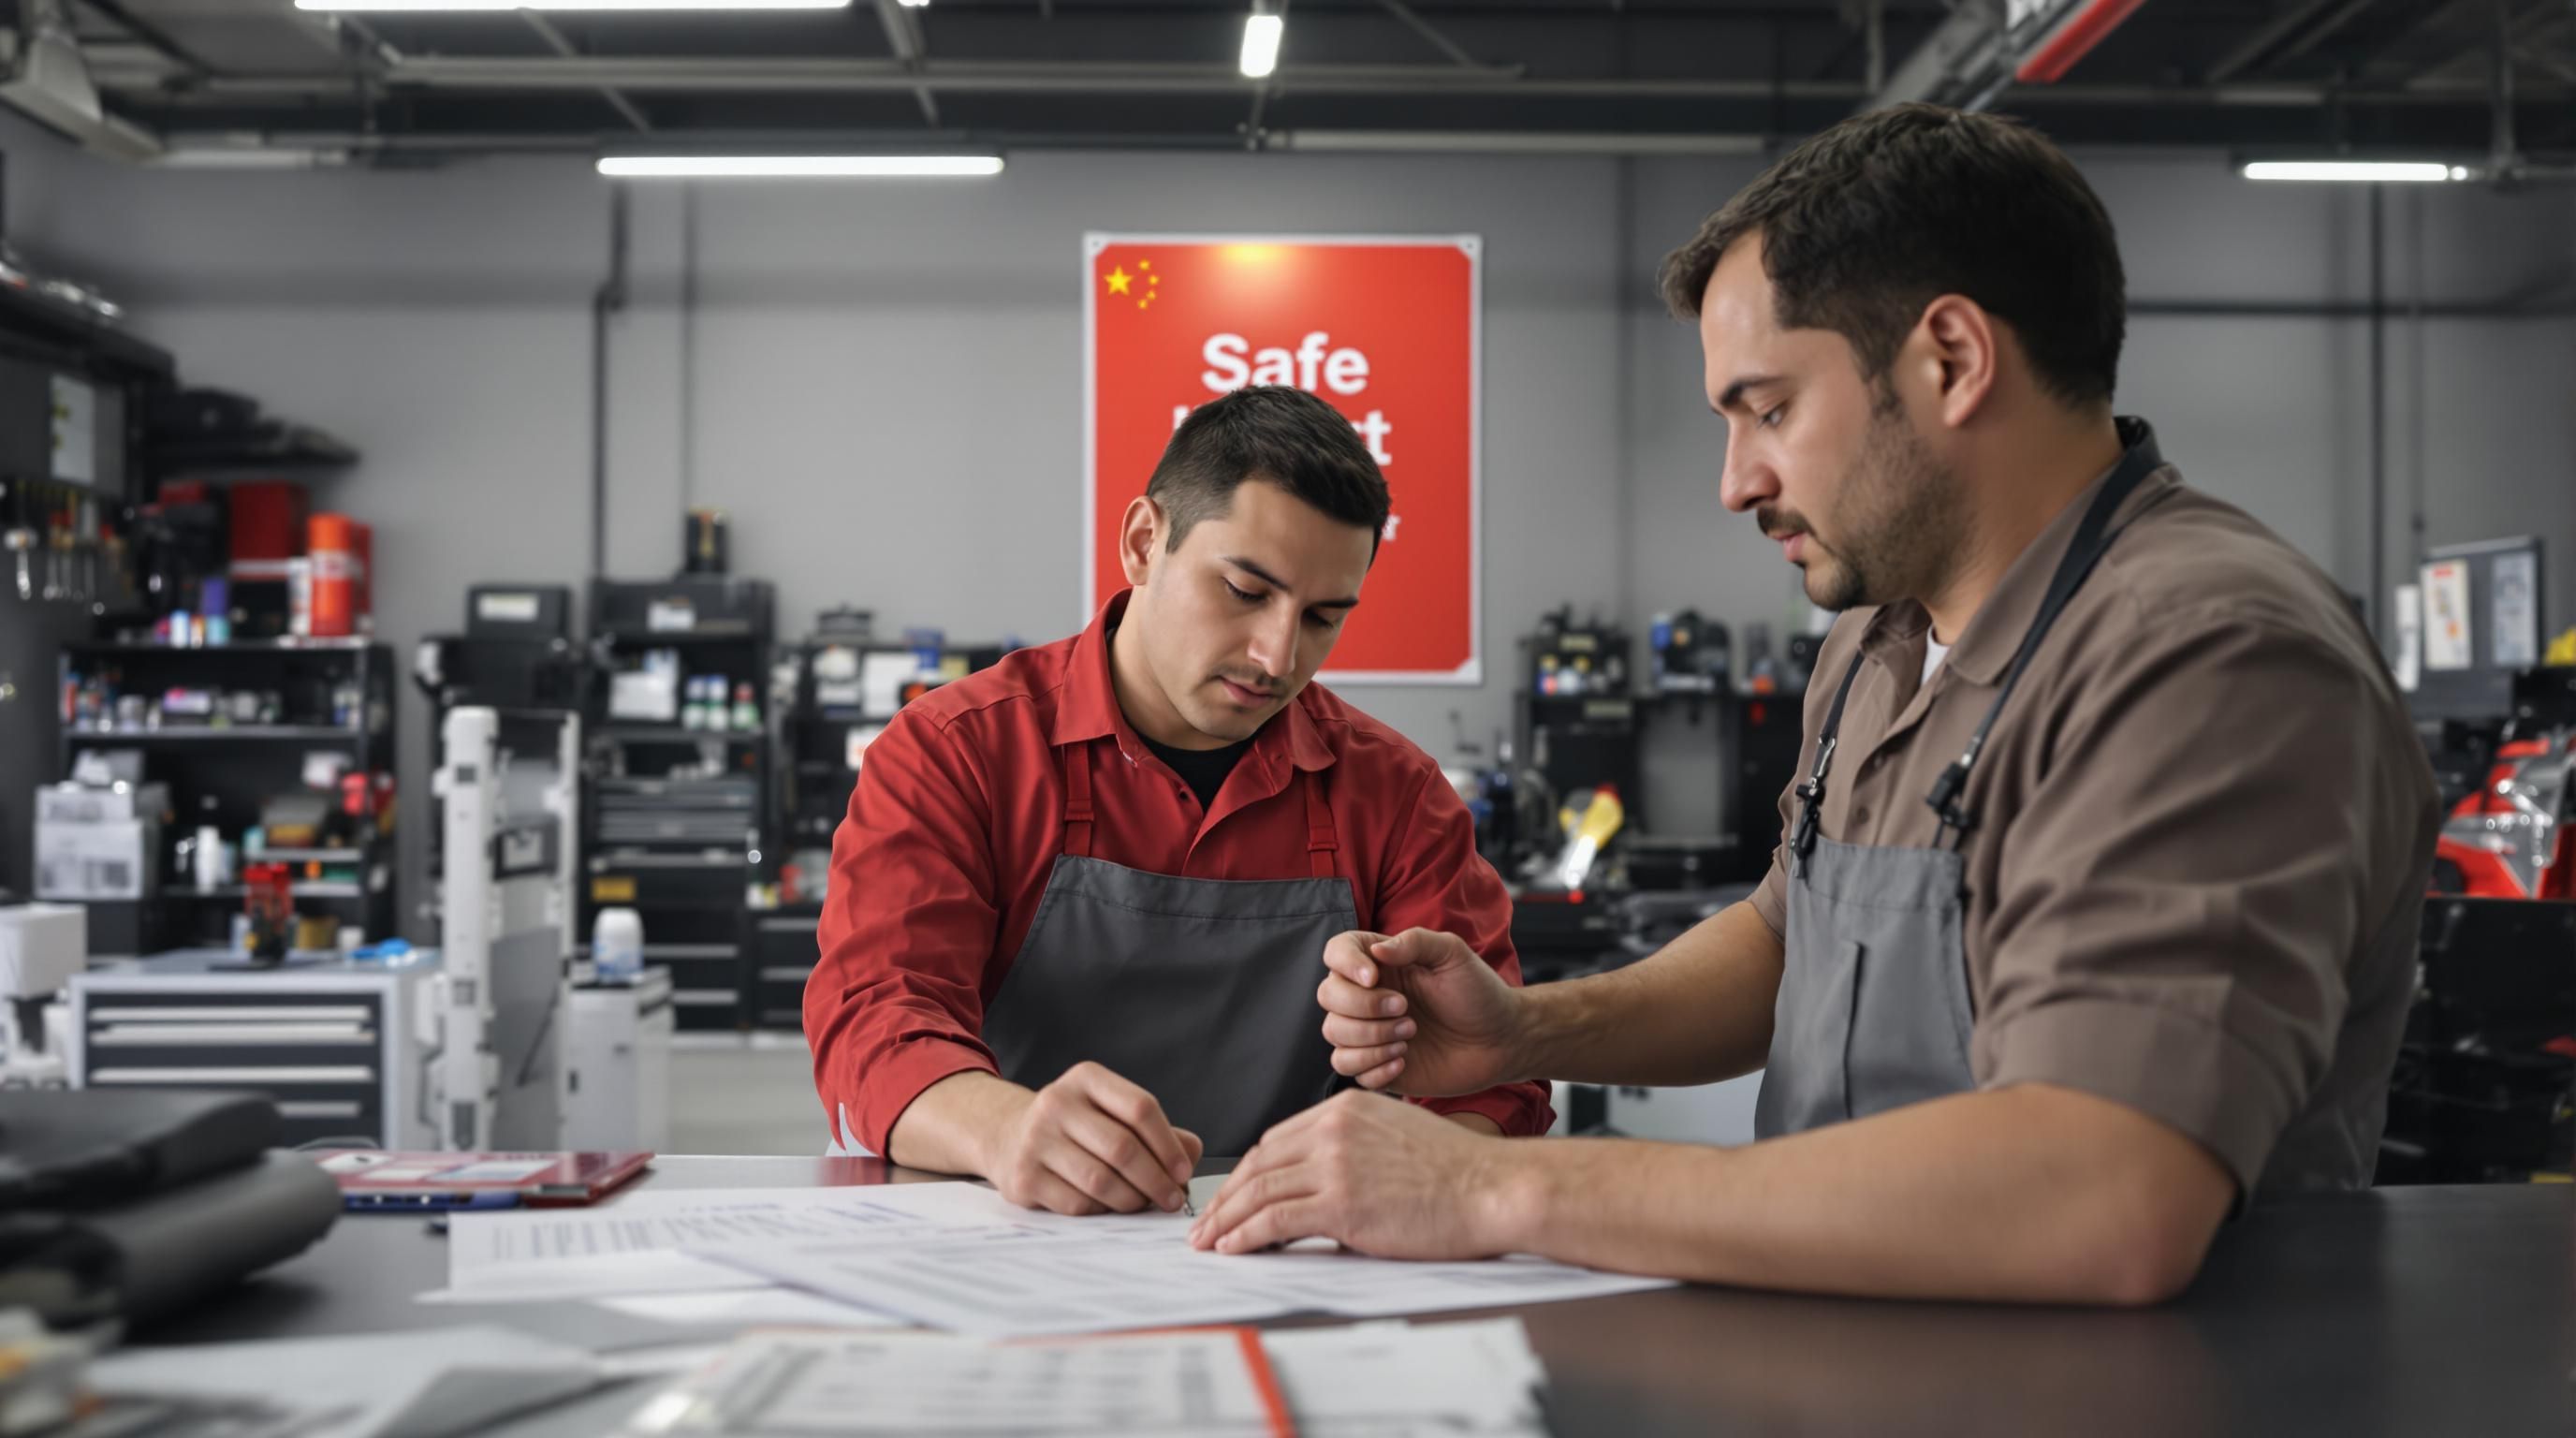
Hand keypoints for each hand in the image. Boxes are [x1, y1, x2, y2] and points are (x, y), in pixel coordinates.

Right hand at [982, 1062, 1204, 1215]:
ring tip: (1145, 1204)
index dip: (1168, 1144)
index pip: (1140, 1108)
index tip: (1184, 1171)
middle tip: (1172, 1199)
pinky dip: (1103, 1211)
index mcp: (1086, 1079)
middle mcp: (1057, 1103)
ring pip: (1101, 1181)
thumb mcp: (1111, 1112)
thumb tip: (1191, 1154)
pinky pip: (1077, 1204)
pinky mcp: (1024, 1178)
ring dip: (1133, 1200)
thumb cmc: (1075, 1127)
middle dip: (1156, 1180)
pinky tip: (1110, 1207)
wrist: (1008, 1136)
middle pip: (1122, 1148)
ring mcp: (1035, 1140)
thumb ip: (1155, 1130)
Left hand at [1187, 1090, 1521, 1259]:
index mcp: (1345, 1110)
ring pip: (1258, 1191)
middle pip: (1258, 1164)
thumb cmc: (1456, 1173)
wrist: (1492, 1189)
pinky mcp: (1341, 1202)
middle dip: (1225, 1198)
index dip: (1247, 1173)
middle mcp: (1333, 1129)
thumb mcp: (1393, 1140)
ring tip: (1207, 1242)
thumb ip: (1350, 1156)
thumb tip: (1318, 1196)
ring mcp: (1335, 1164)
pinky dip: (1246, 1236)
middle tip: (1204, 1223)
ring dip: (1224, 1221)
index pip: (1276, 1141)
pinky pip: (1275, 1220)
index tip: (1231, 1196)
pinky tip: (1233, 1249)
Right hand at [1318, 928, 1524, 1096]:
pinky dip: (1372, 1066)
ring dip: (1369, 1037)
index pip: (1335, 953)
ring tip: (1409, 1035)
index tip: (1374, 977)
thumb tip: (1375, 950)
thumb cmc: (1479, 993)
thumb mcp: (1453, 954)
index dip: (1345, 964)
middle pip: (1327, 996)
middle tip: (1406, 1010)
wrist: (1501, 1040)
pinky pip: (1347, 1067)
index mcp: (1381, 964)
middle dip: (1363, 1006)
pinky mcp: (1376, 1065)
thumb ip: (1414, 942)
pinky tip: (1404, 1061)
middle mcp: (1368, 996)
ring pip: (1333, 1033)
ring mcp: (1370, 1032)